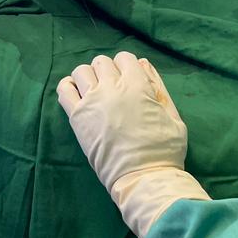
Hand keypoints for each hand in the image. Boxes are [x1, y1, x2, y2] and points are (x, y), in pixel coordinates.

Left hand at [57, 52, 209, 237]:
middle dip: (109, 71)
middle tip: (114, 90)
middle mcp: (112, 87)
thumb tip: (143, 63)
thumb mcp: (173, 116)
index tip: (129, 81)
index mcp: (137, 85)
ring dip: (89, 78)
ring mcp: (91, 101)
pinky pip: (64, 90)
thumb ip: (158, 87)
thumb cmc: (164, 150)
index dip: (128, 67)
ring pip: (81, 71)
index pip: (125, 58)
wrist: (144, 178)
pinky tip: (77, 95)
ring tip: (96, 93)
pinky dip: (68, 87)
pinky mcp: (76, 117)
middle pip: (102, 62)